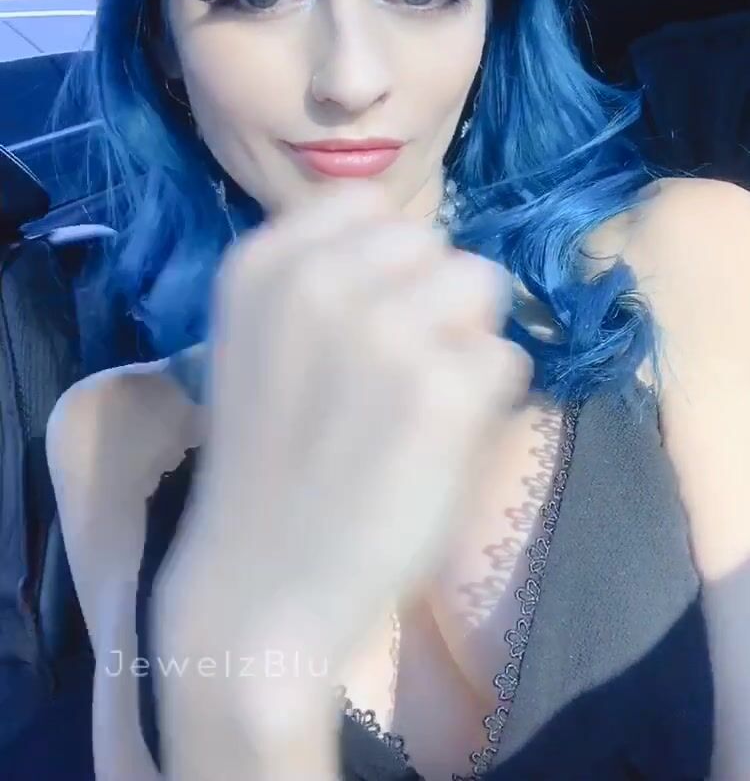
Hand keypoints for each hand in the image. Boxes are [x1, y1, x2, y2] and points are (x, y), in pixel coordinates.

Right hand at [153, 181, 531, 774]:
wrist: (262, 584)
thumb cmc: (269, 466)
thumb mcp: (264, 341)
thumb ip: (325, 280)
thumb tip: (427, 254)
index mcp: (265, 265)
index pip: (367, 203)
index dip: (386, 260)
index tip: (370, 315)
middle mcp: (322, 280)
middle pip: (436, 242)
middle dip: (432, 298)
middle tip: (399, 373)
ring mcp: (386, 331)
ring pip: (483, 286)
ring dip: (466, 342)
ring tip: (424, 405)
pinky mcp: (444, 390)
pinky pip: (506, 360)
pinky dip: (488, 402)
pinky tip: (440, 446)